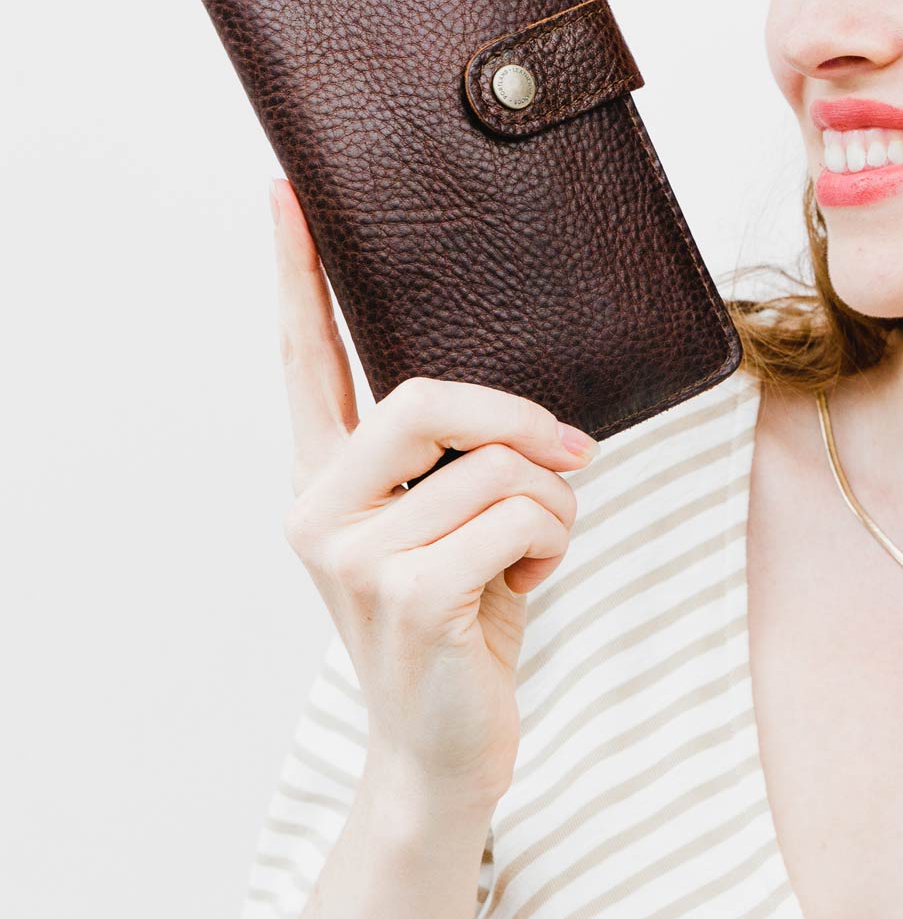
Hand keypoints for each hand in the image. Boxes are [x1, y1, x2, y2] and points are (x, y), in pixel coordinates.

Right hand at [268, 177, 594, 802]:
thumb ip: (458, 461)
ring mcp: (352, 556)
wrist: (444, 749)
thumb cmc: (459, 619)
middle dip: (515, 418)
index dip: (299, 277)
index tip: (288, 196)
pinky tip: (532, 581)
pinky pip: (520, 515)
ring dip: (554, 501)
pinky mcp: (406, 594)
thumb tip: (535, 418)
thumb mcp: (448, 527)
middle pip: (420, 397)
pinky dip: (556, 540)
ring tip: (540, 545)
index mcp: (325, 479)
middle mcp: (318, 509)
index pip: (304, 361)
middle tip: (572, 451)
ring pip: (494, 463)